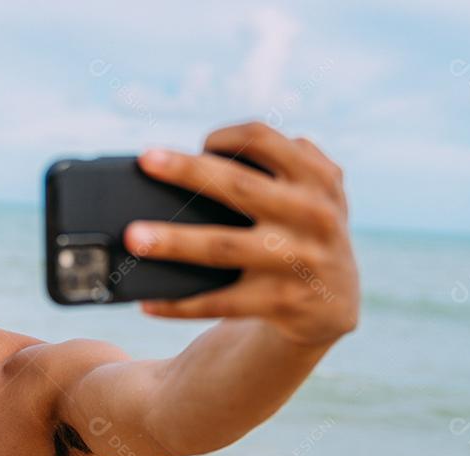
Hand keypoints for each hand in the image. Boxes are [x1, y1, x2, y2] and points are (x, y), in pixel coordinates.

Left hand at [123, 121, 359, 347]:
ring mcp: (298, 260)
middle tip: (146, 161)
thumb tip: (197, 156)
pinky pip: (221, 302)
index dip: (225, 136)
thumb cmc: (302, 232)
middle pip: (238, 185)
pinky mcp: (282, 302)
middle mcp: (312, 214)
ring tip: (133, 238)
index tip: (197, 145)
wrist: (336, 302)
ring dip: (174, 242)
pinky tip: (148, 304)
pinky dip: (180, 305)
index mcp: (316, 177)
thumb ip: (281, 165)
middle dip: (187, 171)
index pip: (263, 139)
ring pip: (223, 247)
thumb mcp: (312, 192)